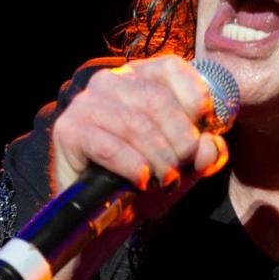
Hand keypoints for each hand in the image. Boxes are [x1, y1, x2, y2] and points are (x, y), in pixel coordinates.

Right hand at [51, 54, 229, 220]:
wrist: (107, 212)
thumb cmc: (150, 176)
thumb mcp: (188, 162)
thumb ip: (206, 151)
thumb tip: (209, 145)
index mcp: (141, 76)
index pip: (171, 67)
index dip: (195, 99)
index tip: (203, 132)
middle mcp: (111, 81)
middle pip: (157, 98)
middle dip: (180, 137)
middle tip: (183, 165)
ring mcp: (86, 103)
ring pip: (135, 123)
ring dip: (159, 156)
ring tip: (165, 179)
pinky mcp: (69, 130)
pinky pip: (109, 146)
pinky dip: (132, 165)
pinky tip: (142, 180)